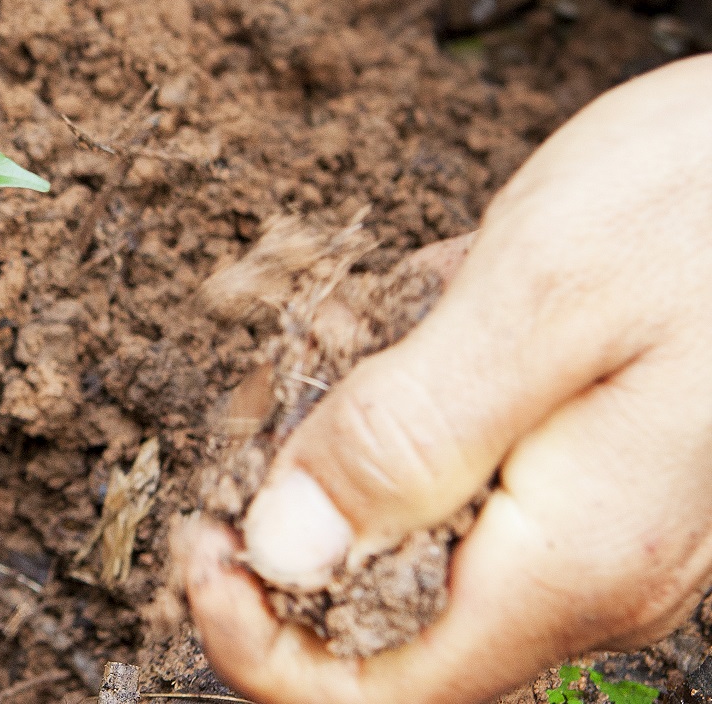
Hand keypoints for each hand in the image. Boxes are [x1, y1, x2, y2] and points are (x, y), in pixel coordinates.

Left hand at [185, 54, 711, 703]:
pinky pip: (451, 467)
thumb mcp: (538, 299)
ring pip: (404, 531)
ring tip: (311, 343)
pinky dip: (388, 403)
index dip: (261, 639)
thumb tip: (283, 550)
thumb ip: (408, 434)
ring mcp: (587, 517)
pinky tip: (381, 321)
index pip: (380, 694)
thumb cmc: (701, 207)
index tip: (199, 534)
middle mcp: (582, 569)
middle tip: (245, 405)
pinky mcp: (581, 453)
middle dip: (282, 520)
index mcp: (569, 561)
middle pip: (376, 614)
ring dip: (328, 447)